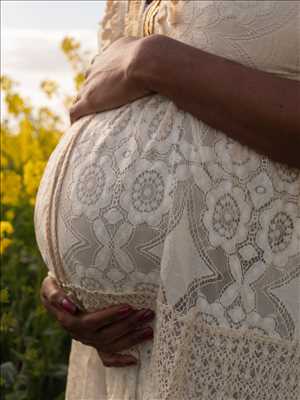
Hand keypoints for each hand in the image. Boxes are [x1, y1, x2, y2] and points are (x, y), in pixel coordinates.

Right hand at [40, 275, 154, 366]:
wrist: (56, 295)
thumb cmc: (55, 286)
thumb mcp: (49, 285)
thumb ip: (54, 294)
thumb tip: (68, 305)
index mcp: (69, 320)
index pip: (92, 321)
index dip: (110, 316)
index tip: (127, 307)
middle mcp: (80, 333)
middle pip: (106, 334)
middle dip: (128, 324)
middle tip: (146, 313)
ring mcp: (88, 340)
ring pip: (111, 344)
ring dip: (131, 338)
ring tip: (149, 328)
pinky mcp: (94, 342)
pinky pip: (106, 357)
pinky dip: (120, 360)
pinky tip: (135, 359)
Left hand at [69, 36, 152, 123]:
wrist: (146, 61)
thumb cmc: (157, 58)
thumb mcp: (155, 52)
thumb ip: (156, 58)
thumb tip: (170, 64)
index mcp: (112, 53)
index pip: (103, 65)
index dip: (106, 78)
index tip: (110, 87)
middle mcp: (97, 66)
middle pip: (89, 80)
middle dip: (93, 91)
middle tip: (102, 105)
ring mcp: (91, 84)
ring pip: (80, 95)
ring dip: (84, 105)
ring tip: (88, 118)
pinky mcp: (89, 100)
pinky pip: (75, 111)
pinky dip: (75, 119)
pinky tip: (78, 127)